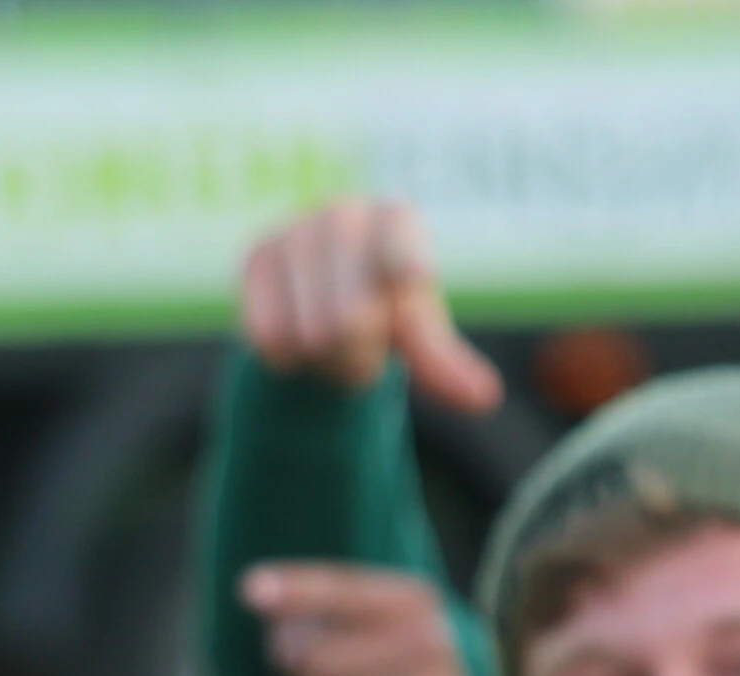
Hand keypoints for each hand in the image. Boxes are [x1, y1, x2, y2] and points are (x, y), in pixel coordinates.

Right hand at [237, 196, 505, 408]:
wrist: (315, 299)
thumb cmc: (380, 312)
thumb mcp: (415, 335)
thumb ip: (442, 364)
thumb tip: (484, 398)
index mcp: (396, 220)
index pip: (399, 244)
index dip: (405, 263)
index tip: (415, 278)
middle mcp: (345, 213)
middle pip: (350, 319)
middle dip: (356, 354)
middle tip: (358, 345)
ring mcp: (295, 229)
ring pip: (309, 333)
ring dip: (320, 358)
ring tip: (326, 337)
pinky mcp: (255, 254)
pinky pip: (269, 334)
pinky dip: (285, 354)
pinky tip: (295, 331)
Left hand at [238, 561, 489, 675]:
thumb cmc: (398, 668)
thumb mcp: (372, 625)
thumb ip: (316, 610)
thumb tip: (257, 594)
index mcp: (412, 602)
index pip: (340, 591)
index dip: (294, 591)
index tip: (248, 590)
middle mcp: (428, 642)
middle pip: (314, 659)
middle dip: (304, 672)